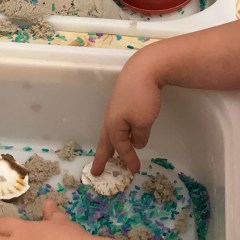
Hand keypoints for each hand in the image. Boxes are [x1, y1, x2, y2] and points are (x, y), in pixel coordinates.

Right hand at [92, 53, 161, 174]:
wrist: (144, 68)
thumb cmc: (142, 97)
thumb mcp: (144, 122)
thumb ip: (139, 136)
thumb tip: (136, 142)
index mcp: (113, 125)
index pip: (121, 147)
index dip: (128, 160)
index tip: (135, 171)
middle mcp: (110, 117)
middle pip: (105, 141)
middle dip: (102, 157)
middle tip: (95, 171)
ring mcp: (115, 107)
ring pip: (110, 131)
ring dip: (108, 144)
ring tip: (108, 154)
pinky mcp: (122, 99)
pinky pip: (116, 122)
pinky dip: (116, 132)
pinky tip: (121, 131)